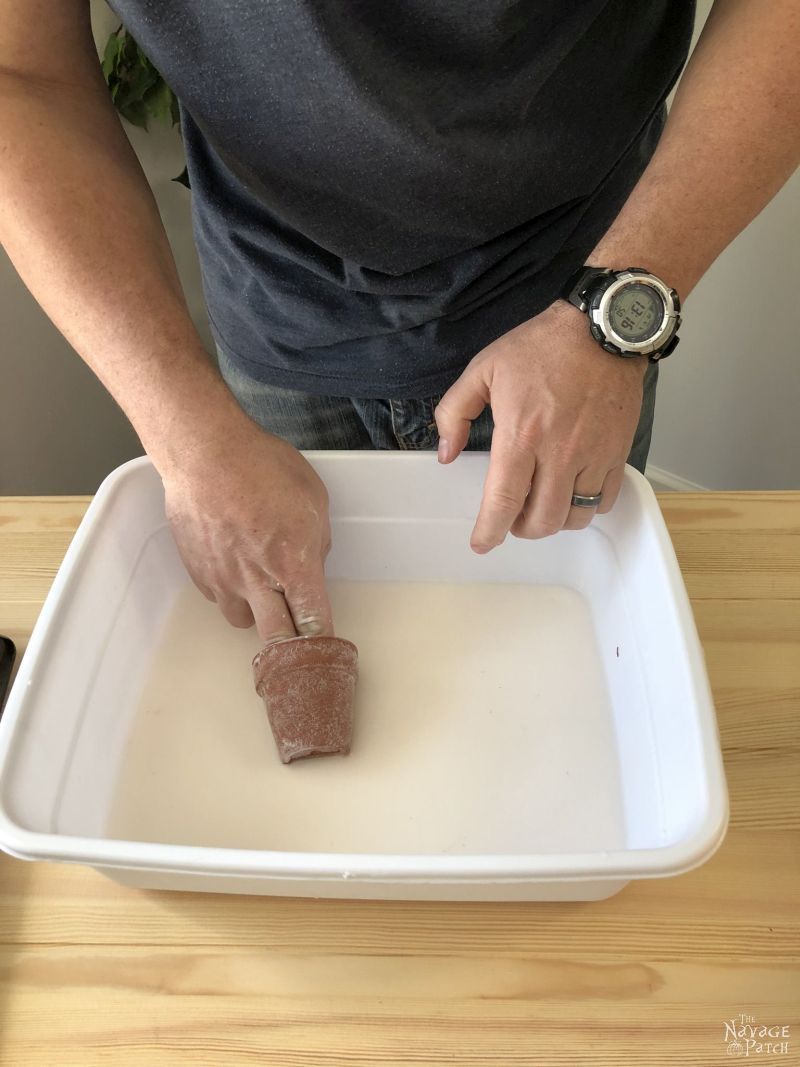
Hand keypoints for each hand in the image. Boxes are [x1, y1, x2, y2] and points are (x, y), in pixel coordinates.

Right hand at [161, 414, 332, 643]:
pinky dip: (228, 588)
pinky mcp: (197, 571)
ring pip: (242, 619)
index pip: (313, 622)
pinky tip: (233, 561)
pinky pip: (217, 595)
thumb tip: (312, 563)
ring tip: (260, 587)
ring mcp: (222, 580)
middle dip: (289, 645)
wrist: (203, 453)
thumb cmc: (262, 466)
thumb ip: (317, 541)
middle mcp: (256, 582)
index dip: (322, 640)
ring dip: (255, 612)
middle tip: (296, 641)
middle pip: (276, 638)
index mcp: (293, 566)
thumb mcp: (312, 497)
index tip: (327, 649)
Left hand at [434, 300, 646, 550]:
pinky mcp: (618, 453)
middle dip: (521, 529)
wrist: (604, 329)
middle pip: (541, 521)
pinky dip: (586, 507)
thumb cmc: (543, 346)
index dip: (489, 531)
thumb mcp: (484, 369)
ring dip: (553, 521)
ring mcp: (593, 455)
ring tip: (541, 504)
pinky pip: (604, 501)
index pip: (504, 501)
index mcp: (521, 434)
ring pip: (574, 518)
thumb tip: (446, 453)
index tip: (482, 543)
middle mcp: (559, 452)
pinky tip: (572, 492)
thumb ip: (454, 413)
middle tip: (511, 516)